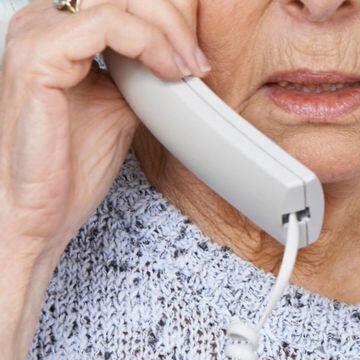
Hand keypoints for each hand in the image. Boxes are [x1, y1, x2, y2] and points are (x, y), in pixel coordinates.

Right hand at [0, 0, 208, 260]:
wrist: (38, 211)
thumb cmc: (70, 167)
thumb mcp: (121, 105)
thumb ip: (140, 70)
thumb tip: (178, 54)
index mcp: (59, 30)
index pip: (123, 0)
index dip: (168, 21)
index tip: (197, 62)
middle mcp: (43, 23)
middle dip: (173, 21)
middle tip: (198, 64)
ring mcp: (35, 35)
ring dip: (166, 31)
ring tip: (188, 70)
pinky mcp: (37, 57)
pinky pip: (105, 24)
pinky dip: (148, 43)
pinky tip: (166, 72)